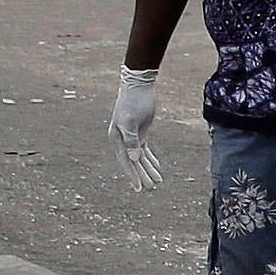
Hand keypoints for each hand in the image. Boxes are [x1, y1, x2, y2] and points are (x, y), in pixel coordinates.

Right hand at [110, 64, 165, 188]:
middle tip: (152, 187)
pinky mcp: (140, 132)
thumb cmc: (134, 102)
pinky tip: (156, 166)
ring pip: (140, 157)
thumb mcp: (132, 121)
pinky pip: (144, 150)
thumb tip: (134, 158)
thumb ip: (132, 140)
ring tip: (158, 181)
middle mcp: (122, 140)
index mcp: (117, 138)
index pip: (126, 161)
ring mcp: (131, 136)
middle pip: (133, 162)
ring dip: (148, 168)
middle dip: (143, 175)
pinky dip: (150, 158)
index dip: (133, 175)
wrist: (139, 86)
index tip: (140, 188)